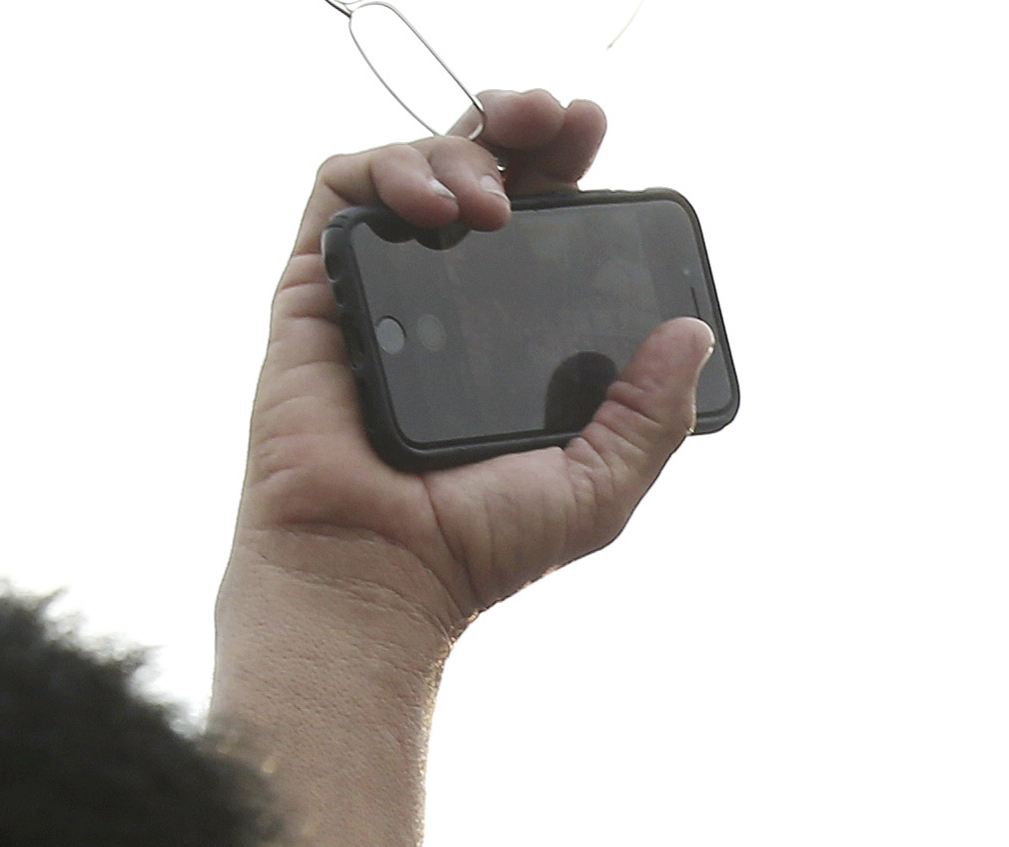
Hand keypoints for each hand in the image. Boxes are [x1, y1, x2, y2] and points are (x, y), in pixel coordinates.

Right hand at [233, 92, 712, 649]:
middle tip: (554, 116)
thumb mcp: (599, 483)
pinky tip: (436, 205)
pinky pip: (339, 191)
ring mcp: (382, 288)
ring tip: (493, 195)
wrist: (380, 569)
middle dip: (517, 124)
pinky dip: (387, 171)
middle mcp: (449, 302)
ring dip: (456, 148)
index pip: (542, 227)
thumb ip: (650, 414)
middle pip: (478, 172)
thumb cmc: (480, 541)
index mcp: (513, 335)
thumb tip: (691, 332)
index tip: (595, 136)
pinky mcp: (316, 286)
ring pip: (410, 167)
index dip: (565, 168)